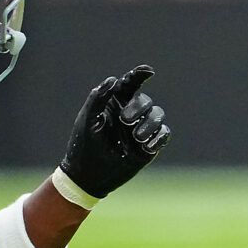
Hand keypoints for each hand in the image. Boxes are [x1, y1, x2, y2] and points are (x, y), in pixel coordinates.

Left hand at [60, 65, 170, 198]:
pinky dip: (158, 137)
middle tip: (124, 121)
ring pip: (158, 115)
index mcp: (113, 104)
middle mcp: (130, 113)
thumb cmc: (84, 145)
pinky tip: (147, 145)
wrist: (89, 175)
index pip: (129, 85)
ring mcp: (140, 129)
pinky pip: (164, 134)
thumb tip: (113, 79)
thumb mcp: (87, 119)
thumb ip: (98, 98)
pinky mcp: (149, 145)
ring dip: (149, 124)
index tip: (148, 71)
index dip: (139, 75)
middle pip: (145, 100)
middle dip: (138, 108)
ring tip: (136, 137)